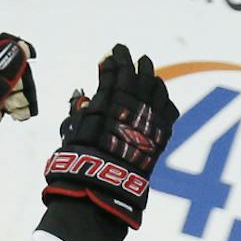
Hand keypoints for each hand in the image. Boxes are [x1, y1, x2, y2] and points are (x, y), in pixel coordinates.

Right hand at [42, 43, 179, 228]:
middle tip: (130, 56)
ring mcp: (149, 117)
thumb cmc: (81, 159)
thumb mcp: (72, 129)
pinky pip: (169, 109)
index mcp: (108, 98)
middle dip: (133, 61)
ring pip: (156, 87)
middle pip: (138, 73)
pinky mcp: (162, 133)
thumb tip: (85, 98)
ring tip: (148, 71)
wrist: (104, 184)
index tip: (110, 55)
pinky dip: (165, 100)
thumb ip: (79, 110)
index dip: (113, 60)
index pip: (113, 70)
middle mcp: (132, 103)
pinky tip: (160, 97)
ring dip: (151, 76)